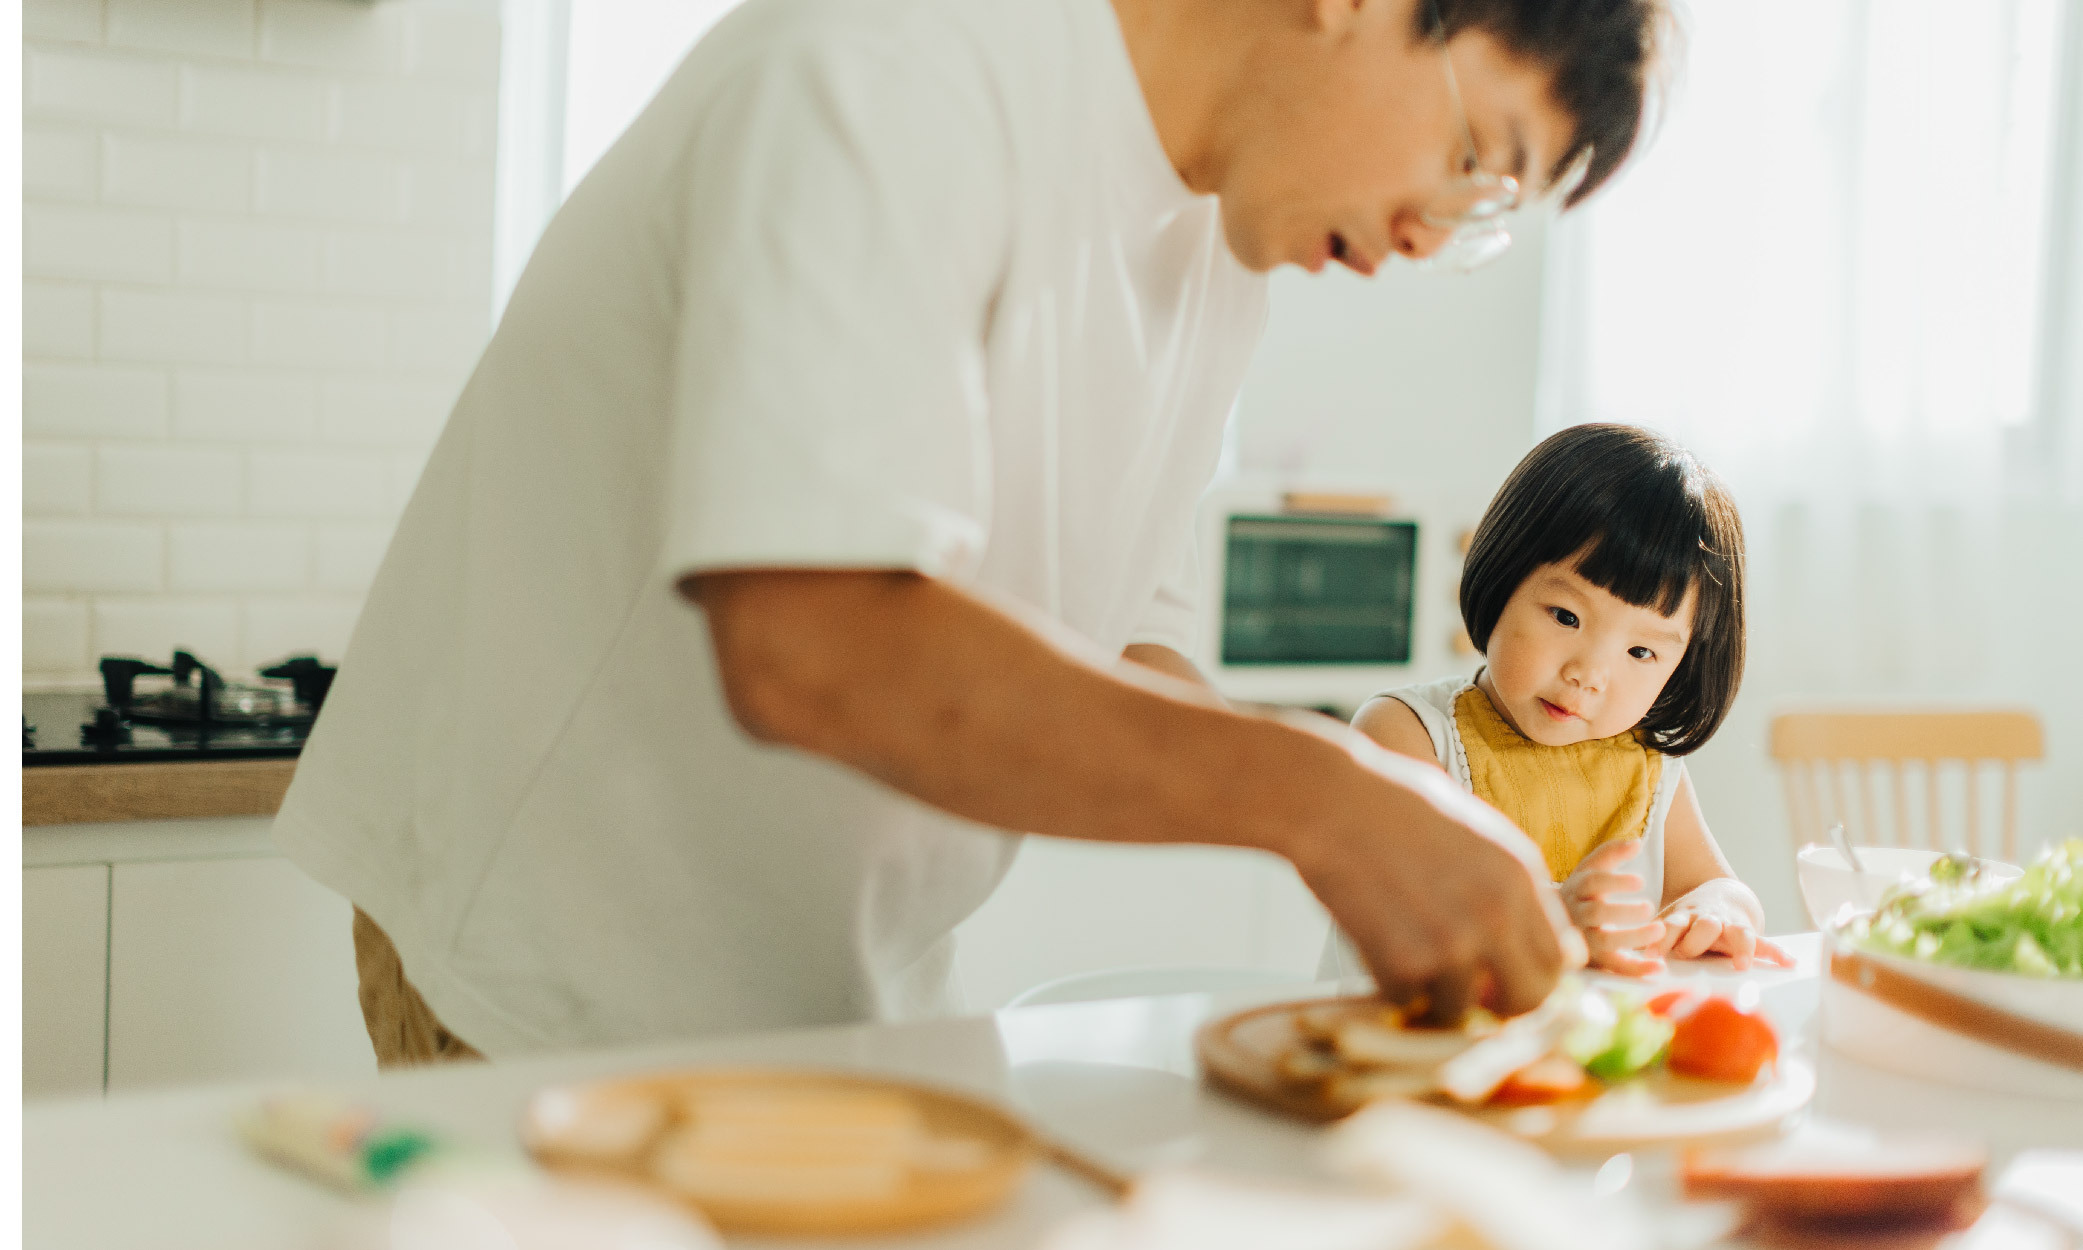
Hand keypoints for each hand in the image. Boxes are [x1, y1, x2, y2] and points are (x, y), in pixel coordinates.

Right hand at [1289, 738, 1586, 1024]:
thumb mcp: (1478, 836)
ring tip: (1406, 957)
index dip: (1534, 979)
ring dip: (1433, 995)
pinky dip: (1390, 986)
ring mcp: (1450, 942)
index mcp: (1520, 877)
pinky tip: (1375, 947)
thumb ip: (1515, 890)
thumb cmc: (1396, 809)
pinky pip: (1407, 1002)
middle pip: (1527, 999)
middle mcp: (1496, 914)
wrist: (1331, 800)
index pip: (1559, 960)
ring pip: (1460, 1010)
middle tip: (1468, 997)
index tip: (1506, 980)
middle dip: (1499, 1007)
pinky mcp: (1402, 961)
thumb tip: (1554, 950)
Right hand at [1558, 839, 1666, 976]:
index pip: (1591, 883)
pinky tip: (1660, 967)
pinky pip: (1616, 967)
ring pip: (1605, 942)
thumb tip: (1638, 842)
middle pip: (1596, 913)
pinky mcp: (1594, 962)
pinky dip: (1637, 969)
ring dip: (1633, 938)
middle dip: (1622, 911)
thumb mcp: (1588, 870)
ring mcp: (1584, 940)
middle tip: (1648, 907)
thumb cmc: (1579, 895)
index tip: (1640, 881)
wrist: (1548, 926)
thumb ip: (1611, 854)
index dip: (1614, 882)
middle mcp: (1577, 915)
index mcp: (1576, 890)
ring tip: (1659, 930)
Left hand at [1655, 878, 1794, 969]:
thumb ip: (1648, 941)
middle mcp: (1707, 919)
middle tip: (1685, 954)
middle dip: (1696, 941)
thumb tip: (1622, 961)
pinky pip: (1766, 943)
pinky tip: (1789, 962)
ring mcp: (1731, 925)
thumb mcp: (1664, 924)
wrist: (1721, 894)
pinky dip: (1777, 952)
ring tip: (1742, 964)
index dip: (1660, 939)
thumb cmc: (1684, 921)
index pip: (1670, 926)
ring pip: (1738, 932)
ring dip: (1740, 946)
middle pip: (1704, 926)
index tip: (1651, 955)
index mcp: (1683, 917)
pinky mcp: (1750, 934)